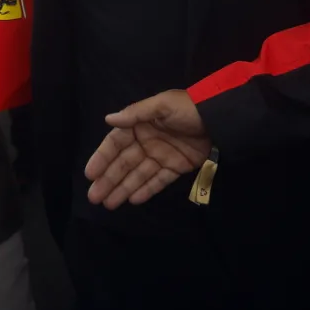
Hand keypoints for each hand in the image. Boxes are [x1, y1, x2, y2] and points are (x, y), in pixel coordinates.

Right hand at [85, 90, 210, 209]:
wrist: (220, 118)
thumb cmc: (188, 109)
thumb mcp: (162, 105)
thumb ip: (136, 113)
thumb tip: (108, 119)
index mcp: (141, 124)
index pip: (116, 143)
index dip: (102, 158)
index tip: (90, 174)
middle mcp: (147, 141)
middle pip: (123, 163)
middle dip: (108, 180)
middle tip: (94, 197)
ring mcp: (160, 156)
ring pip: (137, 175)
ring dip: (122, 188)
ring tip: (108, 204)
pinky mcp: (175, 168)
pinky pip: (157, 181)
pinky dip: (145, 190)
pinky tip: (132, 200)